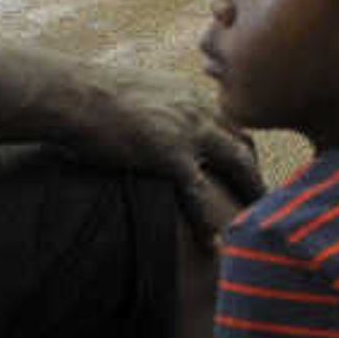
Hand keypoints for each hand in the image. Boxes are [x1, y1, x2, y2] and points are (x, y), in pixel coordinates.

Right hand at [85, 66, 262, 235]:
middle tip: (264, 196)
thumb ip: (154, 107)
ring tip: (259, 219)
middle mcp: (197, 109)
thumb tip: (148, 121)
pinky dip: (208, 221)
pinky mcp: (169, 155)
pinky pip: (199, 194)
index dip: (241, 146)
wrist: (73, 94)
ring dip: (252, 191)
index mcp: (189, 95)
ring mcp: (188, 131)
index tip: (247, 168)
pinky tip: (213, 244)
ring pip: (237, 163)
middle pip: (244, 141)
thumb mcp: (136, 93)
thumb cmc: (90, 94)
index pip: (229, 122)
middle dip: (257, 169)